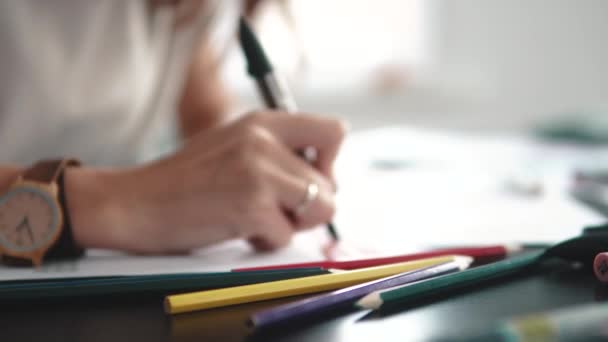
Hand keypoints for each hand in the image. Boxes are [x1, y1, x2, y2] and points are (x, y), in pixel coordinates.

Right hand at [68, 111, 346, 253]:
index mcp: (263, 122)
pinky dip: (265, 242)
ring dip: (292, 224)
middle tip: (273, 210)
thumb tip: (324, 179)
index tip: (307, 179)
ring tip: (256, 218)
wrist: (134, 202)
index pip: (334, 131)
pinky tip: (237, 230)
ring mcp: (258, 172)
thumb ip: (278, 152)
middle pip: (330, 185)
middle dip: (308, 207)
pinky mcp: (250, 205)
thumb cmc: (185, 181)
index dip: (329, 163)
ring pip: (320, 209)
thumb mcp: (235, 146)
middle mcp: (264, 140)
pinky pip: (286, 236)